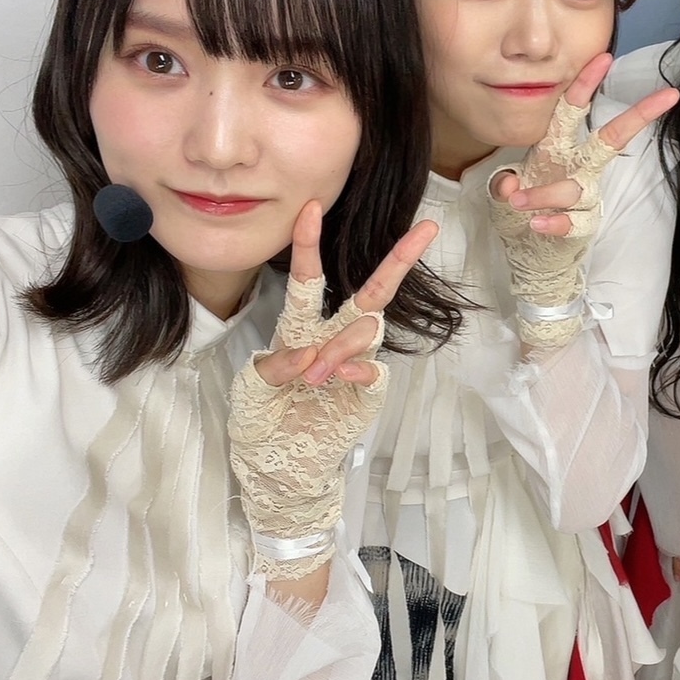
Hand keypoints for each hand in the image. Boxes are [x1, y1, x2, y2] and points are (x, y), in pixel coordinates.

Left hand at [228, 201, 437, 578]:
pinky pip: (372, 370)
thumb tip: (314, 351)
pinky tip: (337, 381)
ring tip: (316, 374)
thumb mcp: (252, 391)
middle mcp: (332, 339)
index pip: (309, 280)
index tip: (311, 206)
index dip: (310, 244)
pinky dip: (355, 371)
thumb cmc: (260, 425)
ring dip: (343, 344)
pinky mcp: (369, 393)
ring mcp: (355, 365)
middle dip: (399, 259)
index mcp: (298, 330)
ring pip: (367, 330)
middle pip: (372, 291)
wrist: (280, 472)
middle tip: (428, 228)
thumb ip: (278, 364)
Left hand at [489, 52, 677, 346]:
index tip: (604, 56)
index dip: (586, 83)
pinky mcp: (585, 225)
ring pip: (576, 187)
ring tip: (519, 203)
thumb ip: (505, 183)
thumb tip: (509, 183)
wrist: (532, 257)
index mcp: (558, 148)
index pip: (573, 110)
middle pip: (611, 139)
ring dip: (547, 193)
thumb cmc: (522, 211)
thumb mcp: (504, 192)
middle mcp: (578, 168)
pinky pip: (574, 221)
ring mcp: (585, 196)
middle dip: (638, 116)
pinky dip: (554, 221)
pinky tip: (538, 223)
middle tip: (666, 97)